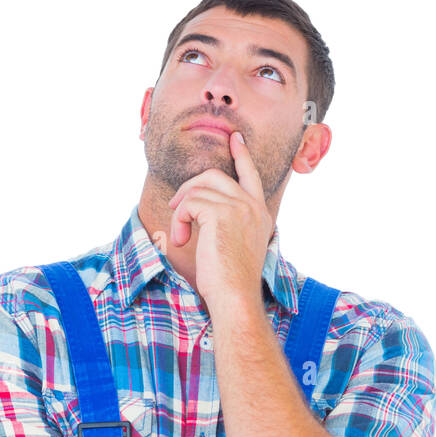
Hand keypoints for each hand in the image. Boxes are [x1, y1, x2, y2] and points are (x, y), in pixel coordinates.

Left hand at [165, 132, 272, 308]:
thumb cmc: (231, 282)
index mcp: (260, 213)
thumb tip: (201, 210)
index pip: (250, 175)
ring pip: (197, 190)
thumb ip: (230, 224)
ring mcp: (238, 207)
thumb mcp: (236, 246)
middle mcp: (252, 205)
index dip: (241, 155)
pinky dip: (179, 220)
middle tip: (175, 205)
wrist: (235, 297)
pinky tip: (181, 240)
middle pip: (214, 176)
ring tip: (180, 236)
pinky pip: (188, 204)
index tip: (234, 139)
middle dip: (189, 187)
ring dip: (181, 211)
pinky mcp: (219, 213)